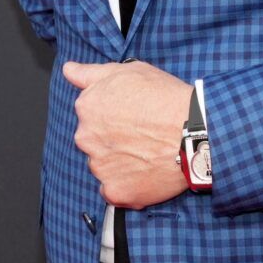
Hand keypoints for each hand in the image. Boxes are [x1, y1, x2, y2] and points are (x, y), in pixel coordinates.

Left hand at [61, 59, 192, 208]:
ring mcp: (99, 167)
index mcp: (87, 107)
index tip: (132, 116)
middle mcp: (86, 137)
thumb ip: (91, 73)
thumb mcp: (128, 71)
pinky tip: (145, 173)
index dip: (113, 115)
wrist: (194, 131)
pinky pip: (114, 192)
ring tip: (148, 154)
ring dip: (120, 163)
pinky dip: (126, 186)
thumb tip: (69, 70)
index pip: (89, 115)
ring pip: (104, 167)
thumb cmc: (166, 98)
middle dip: (113, 140)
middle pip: (94, 142)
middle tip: (142, 135)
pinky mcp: (115, 192)